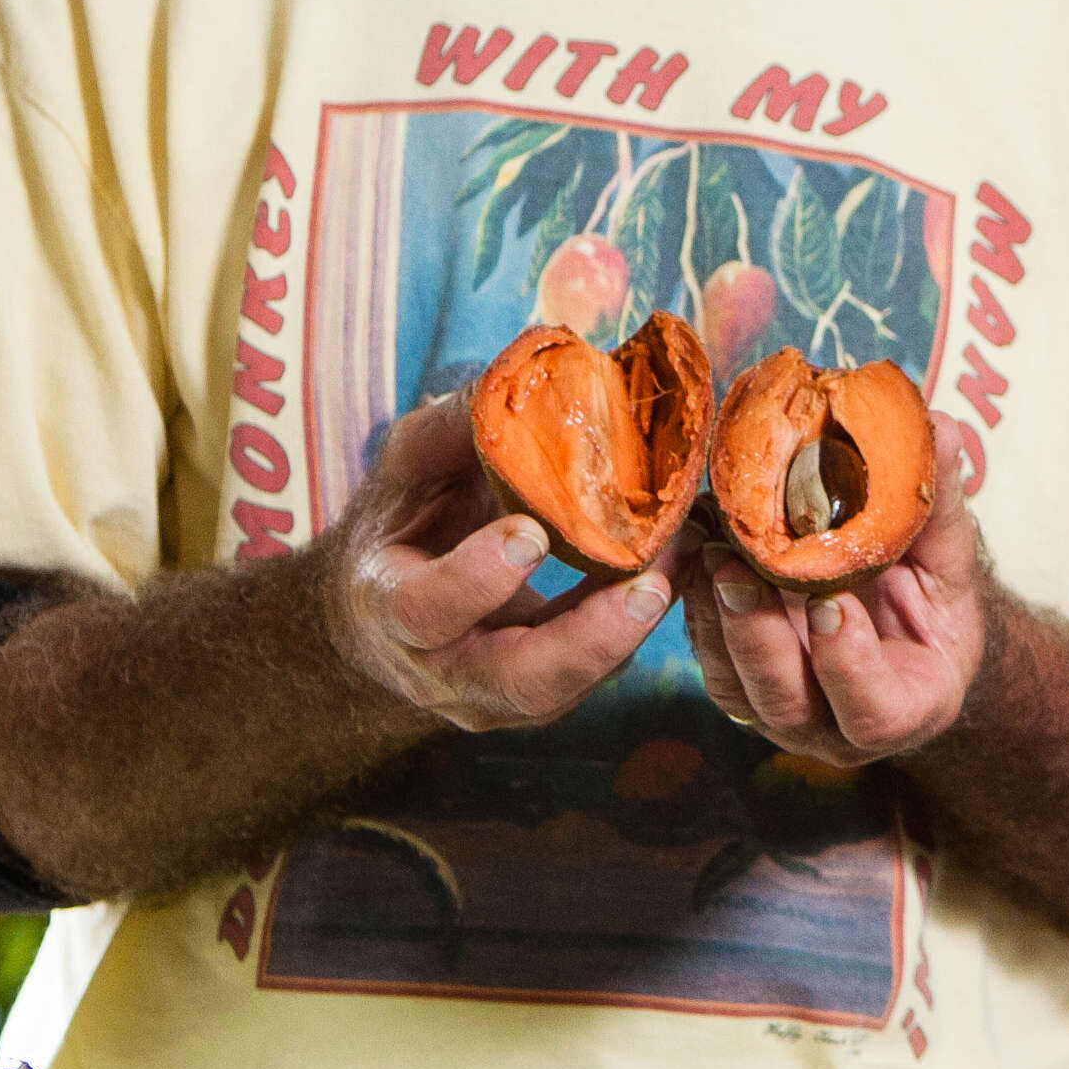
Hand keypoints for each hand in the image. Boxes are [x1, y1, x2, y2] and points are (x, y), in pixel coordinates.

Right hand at [325, 391, 676, 734]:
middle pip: (514, 681)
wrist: (392, 604)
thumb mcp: (410, 466)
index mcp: (390, 606)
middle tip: (646, 588)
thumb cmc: (403, 522)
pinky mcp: (539, 699)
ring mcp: (491, 697)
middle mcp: (439, 669)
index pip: (424, 610)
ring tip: (679, 570)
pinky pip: (591, 676)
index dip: (477, 578)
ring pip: (563, 691)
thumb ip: (453, 427)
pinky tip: (676, 572)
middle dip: (586, 640)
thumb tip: (522, 369)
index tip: (531, 532)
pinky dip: (633, 628)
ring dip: (627, 635)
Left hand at [687, 469, 989, 770]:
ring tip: (711, 551)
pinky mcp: (742, 691)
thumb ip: (939, 507)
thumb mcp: (947, 560)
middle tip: (737, 570)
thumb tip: (938, 429)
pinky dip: (699, 611)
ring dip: (718, 619)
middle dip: (759, 636)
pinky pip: (711, 662)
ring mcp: (785, 716)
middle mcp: (840, 730)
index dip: (849, 663)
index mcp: (910, 707)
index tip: (832, 603)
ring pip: (739, 686)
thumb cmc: (930, 600)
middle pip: (789, 703)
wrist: (899, 629)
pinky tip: (698, 556)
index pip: (875, 712)